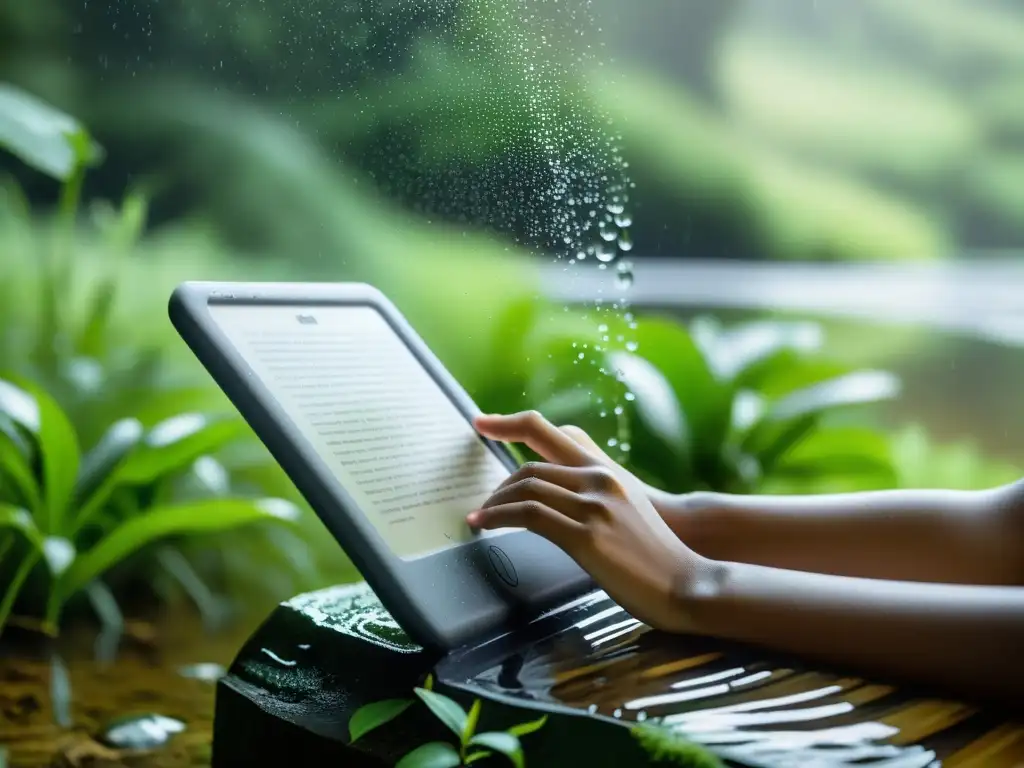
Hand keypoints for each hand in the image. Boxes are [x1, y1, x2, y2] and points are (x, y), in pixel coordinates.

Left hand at [469, 411, 715, 632]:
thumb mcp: (625, 509)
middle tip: (485, 503)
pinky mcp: (586, 536)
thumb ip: (594, 496)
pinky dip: (499, 519)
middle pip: (530, 470)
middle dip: (499, 487)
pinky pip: (529, 517)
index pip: (546, 432)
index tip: (482, 423)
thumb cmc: (653, 553)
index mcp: (604, 472)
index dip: (507, 424)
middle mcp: (598, 482)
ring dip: (494, 505)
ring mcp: (593, 508)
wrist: (686, 581)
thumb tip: (558, 503)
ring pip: (526, 491)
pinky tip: (486, 526)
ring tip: (480, 518)